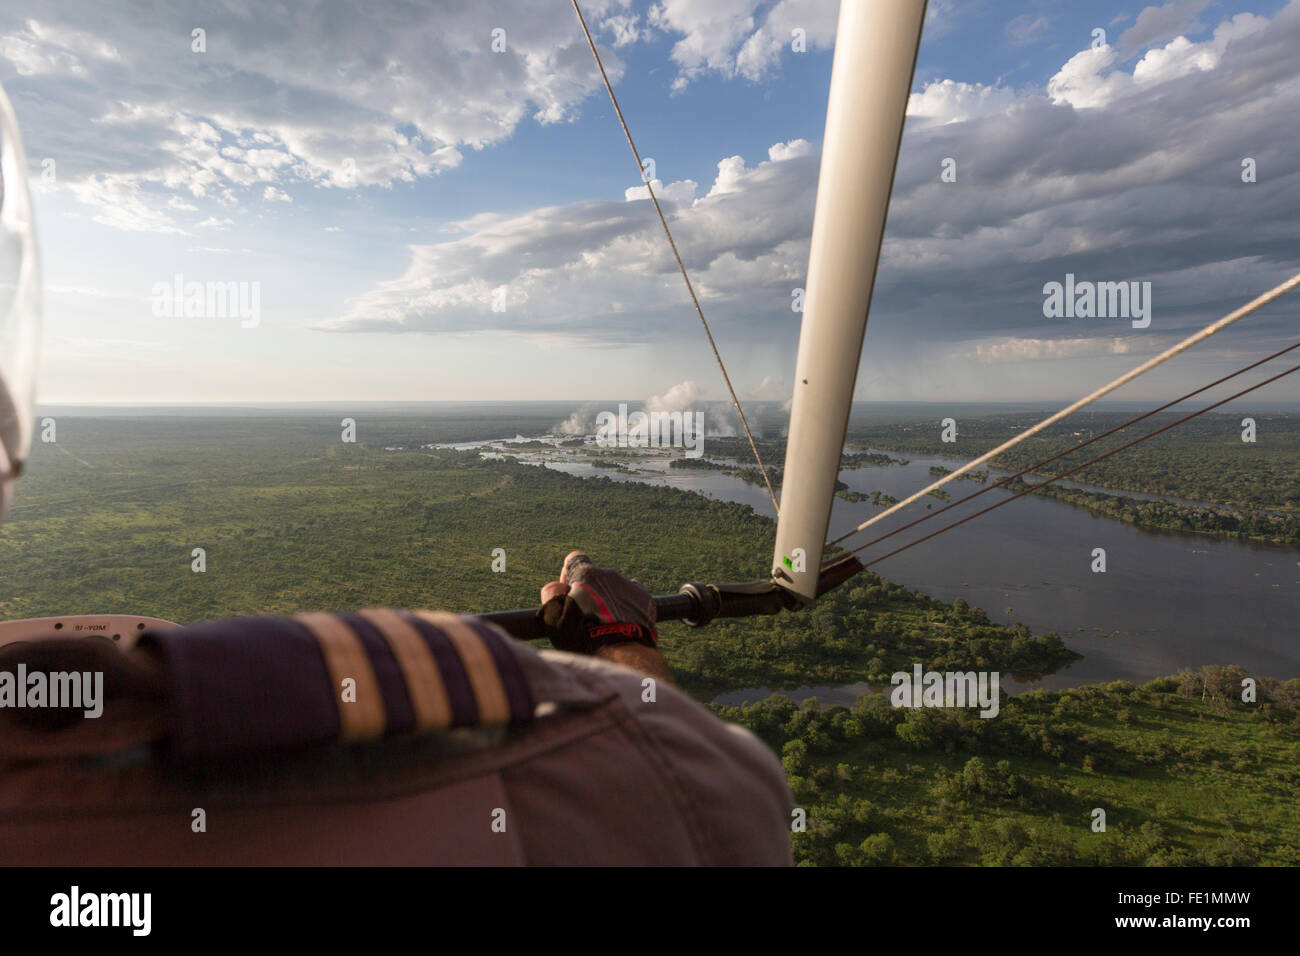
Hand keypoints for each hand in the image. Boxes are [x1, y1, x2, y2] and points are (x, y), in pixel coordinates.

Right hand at [537, 551, 656, 655]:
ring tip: (605, 625)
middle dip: (590, 591)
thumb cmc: (582, 636)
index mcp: (587, 573)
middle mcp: (610, 575)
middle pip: (597, 577)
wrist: (620, 653)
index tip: (568, 591)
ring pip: (615, 588)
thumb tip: (557, 587)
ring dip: (609, 600)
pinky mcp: (646, 601)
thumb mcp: (553, 617)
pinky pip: (633, 598)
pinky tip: (622, 625)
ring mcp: (631, 587)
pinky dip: (627, 608)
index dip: (569, 574)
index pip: (575, 559)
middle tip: (586, 616)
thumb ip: (551, 595)